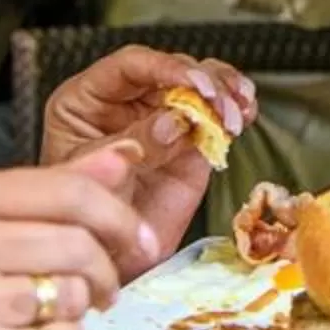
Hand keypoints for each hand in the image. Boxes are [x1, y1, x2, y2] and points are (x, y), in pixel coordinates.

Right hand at [0, 150, 154, 329]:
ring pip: (72, 295)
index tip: (140, 239)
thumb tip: (122, 156)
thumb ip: (51, 192)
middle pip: (78, 244)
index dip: (119, 216)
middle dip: (107, 271)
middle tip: (105, 289)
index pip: (68, 190)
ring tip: (53, 316)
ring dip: (79, 312)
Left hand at [41, 48, 259, 277]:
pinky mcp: (189, 142)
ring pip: (199, 84)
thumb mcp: (97, 180)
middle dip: (203, 84)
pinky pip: (215, 114)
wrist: (105, 264)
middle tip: (220, 105)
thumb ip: (132, 146)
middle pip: (170, 70)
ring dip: (225, 92)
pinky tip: (246, 113)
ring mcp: (159, 120)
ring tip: (237, 113)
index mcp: (87, 100)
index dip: (164, 68)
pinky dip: (235, 109)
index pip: (130, 65)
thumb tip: (173, 121)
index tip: (193, 84)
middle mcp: (124, 103)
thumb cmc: (83, 222)